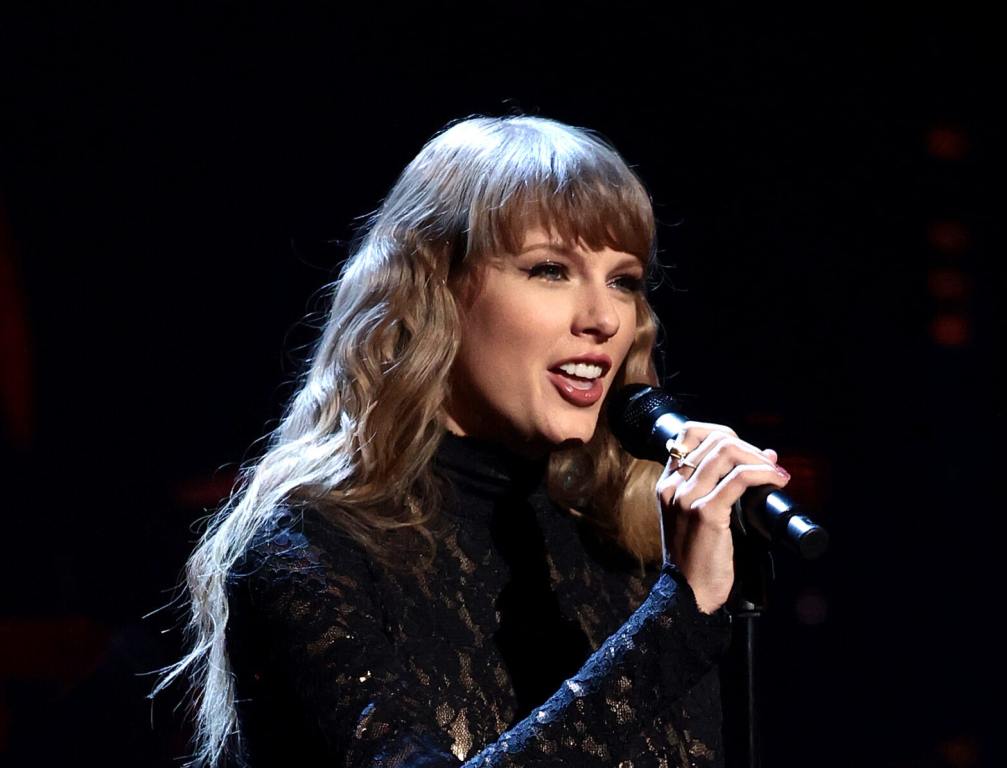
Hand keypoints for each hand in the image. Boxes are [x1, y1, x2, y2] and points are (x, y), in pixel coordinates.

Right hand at [656, 422, 789, 613]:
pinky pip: (739, 479)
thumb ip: (722, 485)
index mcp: (667, 483)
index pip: (689, 433)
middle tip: (768, 465)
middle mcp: (673, 485)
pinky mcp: (705, 513)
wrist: (686, 594)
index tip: (744, 450)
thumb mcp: (698, 516)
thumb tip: (765, 455)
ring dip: (758, 458)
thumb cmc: (697, 558)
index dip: (723, 434)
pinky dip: (763, 473)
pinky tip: (776, 480)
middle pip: (713, 439)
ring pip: (726, 451)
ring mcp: (687, 498)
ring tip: (775, 473)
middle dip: (748, 446)